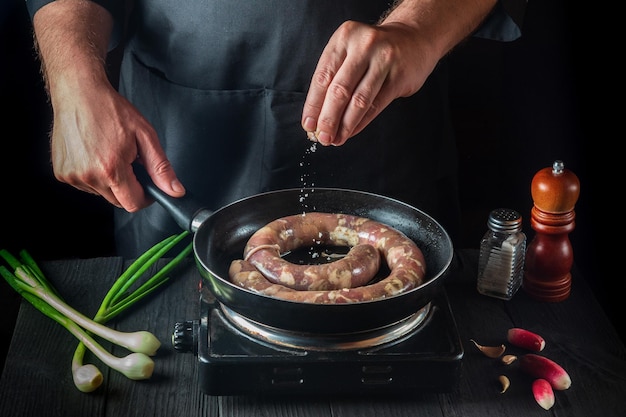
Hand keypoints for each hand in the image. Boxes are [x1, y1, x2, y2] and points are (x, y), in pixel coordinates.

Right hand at [49, 79, 184, 210]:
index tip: (148, 186)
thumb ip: (161, 168)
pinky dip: (94, 175)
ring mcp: (73, 176)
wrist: (79, 92)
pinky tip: (94, 154)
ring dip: (110, 181)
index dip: (146, 197)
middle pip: (118, 201)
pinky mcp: (61, 173)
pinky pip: (86, 185)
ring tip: (109, 153)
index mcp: (111, 168)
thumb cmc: (110, 109)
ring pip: (102, 193)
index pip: (133, 204)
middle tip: (129, 161)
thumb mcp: (145, 136)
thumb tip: (175, 191)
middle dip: (129, 186)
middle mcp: (89, 176)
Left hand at [301, 20, 438, 145]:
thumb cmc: (374, 50)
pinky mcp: (399, 76)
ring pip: (359, 100)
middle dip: (328, 118)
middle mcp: (363, 46)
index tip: (308, 124)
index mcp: (344, 38)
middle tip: (322, 137)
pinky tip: (351, 131)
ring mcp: (384, 60)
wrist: (414, 38)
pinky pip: (376, 105)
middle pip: (339, 90)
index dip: (313, 104)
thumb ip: (333, 76)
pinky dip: (361, 122)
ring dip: (345, 125)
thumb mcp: (350, 50)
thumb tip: (317, 115)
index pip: (322, 77)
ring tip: (336, 139)